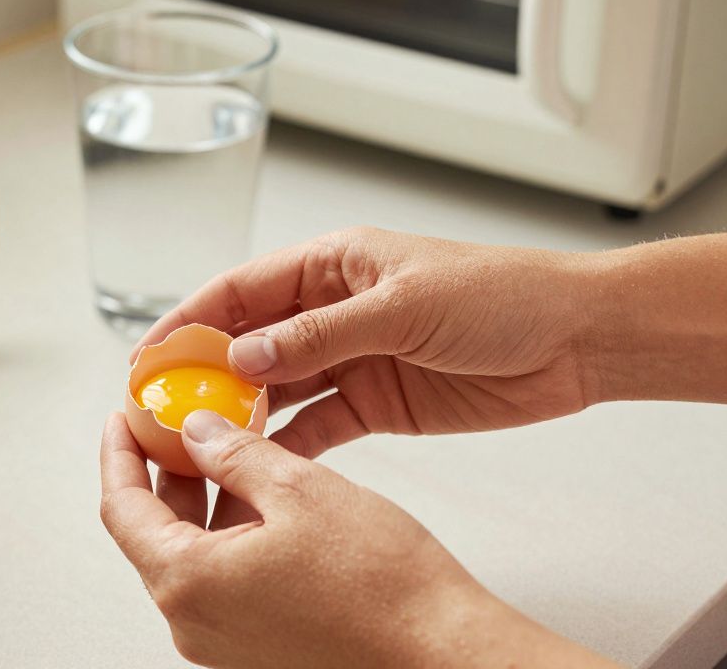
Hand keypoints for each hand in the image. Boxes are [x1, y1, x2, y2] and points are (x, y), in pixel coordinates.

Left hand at [100, 410, 618, 668]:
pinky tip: (261, 494)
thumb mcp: (300, 489)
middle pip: (153, 532)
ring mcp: (225, 642)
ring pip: (191, 554)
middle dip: (163, 470)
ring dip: (202, 498)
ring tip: (227, 446)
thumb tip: (196, 431)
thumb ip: (233, 453)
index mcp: (189, 583)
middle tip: (177, 422)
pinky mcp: (258, 647)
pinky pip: (223, 579)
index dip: (119, 454)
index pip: (122, 508)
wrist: (444, 654)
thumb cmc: (384, 588)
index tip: (122, 418)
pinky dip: (230, 532)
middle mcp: (195, 623)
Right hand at [135, 226, 598, 460]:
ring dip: (241, 410)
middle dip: (205, 372)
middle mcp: (332, 310)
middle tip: (163, 408)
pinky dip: (287, 443)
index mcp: (332, 264)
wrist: (576, 340)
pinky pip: (317, 424)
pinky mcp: (375, 402)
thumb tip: (244, 352)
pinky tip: (257, 463)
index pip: (242, 290)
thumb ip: (320, 334)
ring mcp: (352, 358)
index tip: (150, 354)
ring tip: (199, 441)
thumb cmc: (501, 296)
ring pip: (277, 385)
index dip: (189, 319)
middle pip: (249, 340)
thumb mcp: (402, 306)